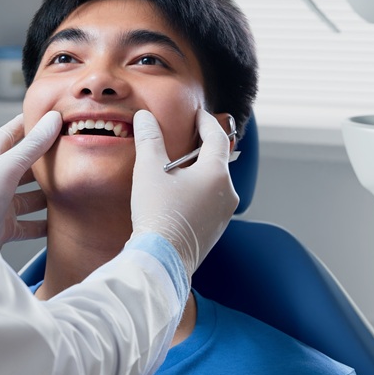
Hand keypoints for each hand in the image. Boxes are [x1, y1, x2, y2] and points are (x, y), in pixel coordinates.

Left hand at [0, 111, 61, 246]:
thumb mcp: (6, 168)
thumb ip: (31, 146)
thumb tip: (51, 120)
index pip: (8, 135)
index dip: (26, 124)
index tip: (45, 117)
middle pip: (23, 167)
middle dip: (43, 163)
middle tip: (66, 155)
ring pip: (29, 197)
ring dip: (46, 195)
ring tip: (67, 190)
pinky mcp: (4, 228)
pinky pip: (29, 225)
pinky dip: (43, 224)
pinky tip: (58, 222)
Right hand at [130, 109, 238, 278]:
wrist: (161, 260)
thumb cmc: (157, 213)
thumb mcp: (149, 170)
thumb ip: (149, 139)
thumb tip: (145, 117)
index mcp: (217, 174)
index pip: (217, 138)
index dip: (206, 122)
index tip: (197, 115)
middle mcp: (228, 193)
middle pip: (217, 161)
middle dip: (201, 148)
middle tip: (185, 137)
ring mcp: (224, 215)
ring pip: (213, 183)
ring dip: (198, 172)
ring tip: (177, 169)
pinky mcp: (215, 231)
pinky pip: (209, 202)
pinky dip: (196, 192)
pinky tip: (177, 196)